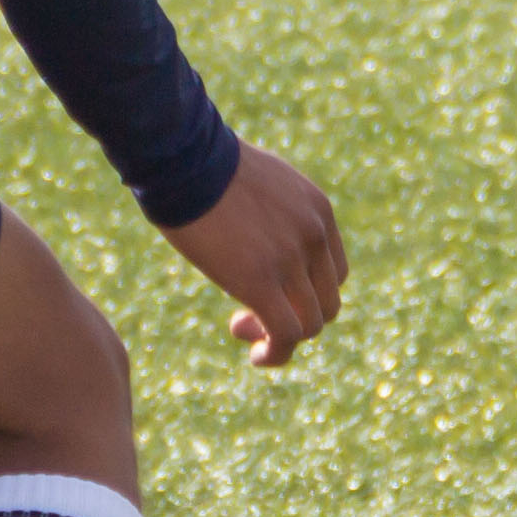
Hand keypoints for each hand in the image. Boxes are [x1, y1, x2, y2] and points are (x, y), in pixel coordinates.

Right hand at [161, 142, 345, 365]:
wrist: (182, 160)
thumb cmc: (205, 166)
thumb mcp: (258, 184)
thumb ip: (273, 212)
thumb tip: (258, 232)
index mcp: (318, 211)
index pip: (333, 272)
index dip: (306, 294)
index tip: (269, 294)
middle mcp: (314, 235)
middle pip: (326, 301)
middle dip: (295, 318)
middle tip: (249, 315)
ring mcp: (291, 258)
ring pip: (310, 324)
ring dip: (281, 338)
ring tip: (244, 329)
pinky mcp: (260, 281)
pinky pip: (286, 334)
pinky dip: (276, 354)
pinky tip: (257, 357)